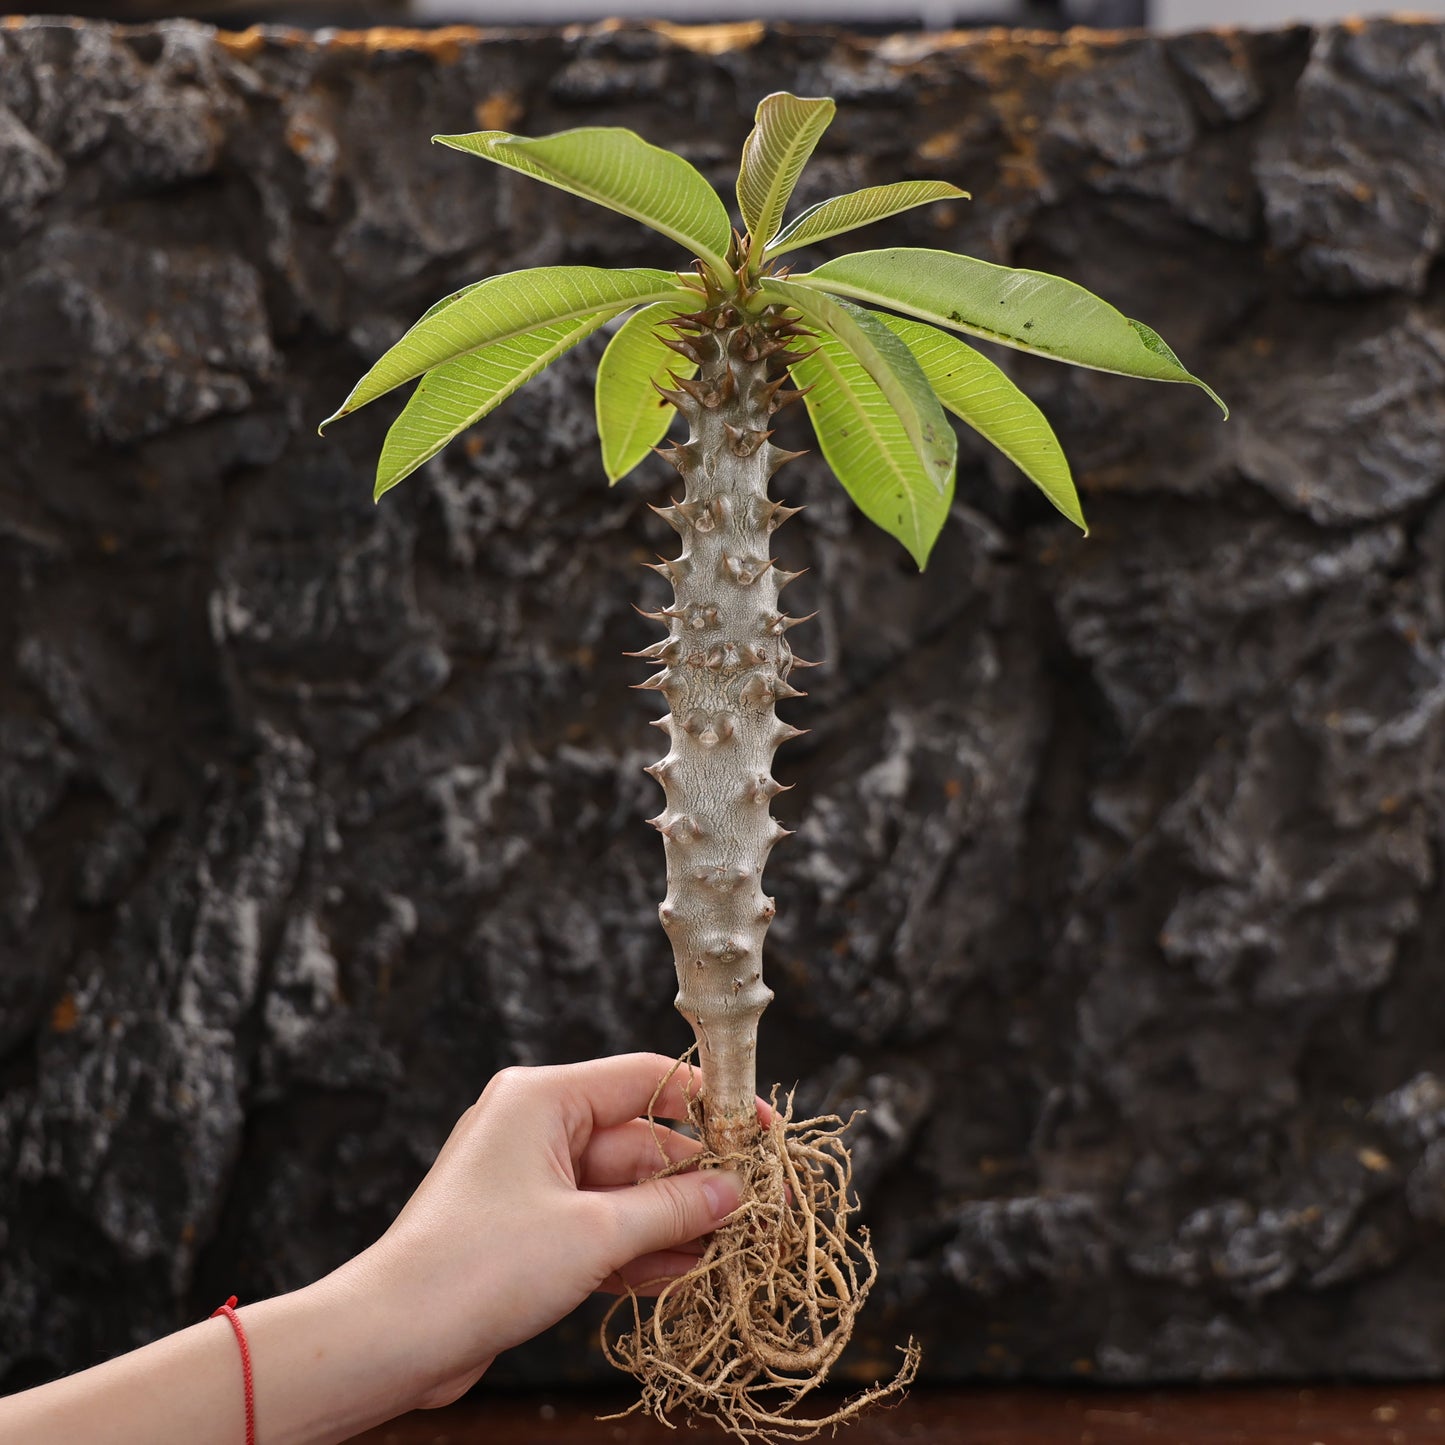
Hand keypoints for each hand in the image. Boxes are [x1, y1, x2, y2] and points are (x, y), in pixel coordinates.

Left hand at [348, 1052, 764, 1410]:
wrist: (392, 1338)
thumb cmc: (481, 1265)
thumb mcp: (591, 1233)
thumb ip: (670, 1208)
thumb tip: (732, 1191)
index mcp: (543, 1098)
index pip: (645, 1079)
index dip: (709, 1102)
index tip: (761, 1131)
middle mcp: (537, 1127)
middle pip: (639, 1140)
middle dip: (695, 1180)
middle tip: (755, 1209)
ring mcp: (531, 1180)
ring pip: (622, 1190)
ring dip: (672, 1221)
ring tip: (728, 1250)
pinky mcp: (527, 1229)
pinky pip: (598, 1225)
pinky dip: (635, 1247)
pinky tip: (682, 1272)